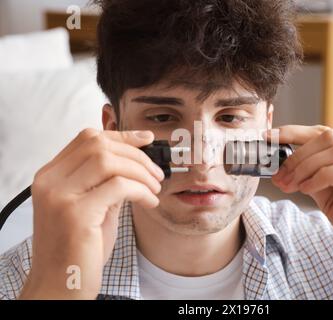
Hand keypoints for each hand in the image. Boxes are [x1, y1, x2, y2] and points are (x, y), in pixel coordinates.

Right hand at [20, 129, 163, 298]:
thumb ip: (105, 182)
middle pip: (99, 145)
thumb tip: (136, 161)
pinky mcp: (75, 213)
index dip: (122, 135)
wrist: (61, 285)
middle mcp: (50, 181)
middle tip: (156, 174)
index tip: (147, 139)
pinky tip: (149, 202)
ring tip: (154, 189)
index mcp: (51, 176)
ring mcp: (60, 196)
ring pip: (109, 161)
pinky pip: (118, 186)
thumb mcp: (91, 207)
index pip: (87, 139)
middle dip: (136, 155)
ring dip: (141, 172)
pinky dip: (141, 191)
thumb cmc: (79, 249)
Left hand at [267, 125, 332, 278]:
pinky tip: (308, 189)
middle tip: (278, 177)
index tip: (269, 138)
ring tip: (290, 185)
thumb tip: (288, 167)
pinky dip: (322, 176)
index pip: (325, 132)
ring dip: (305, 167)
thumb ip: (316, 179)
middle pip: (327, 137)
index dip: (295, 132)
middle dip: (295, 156)